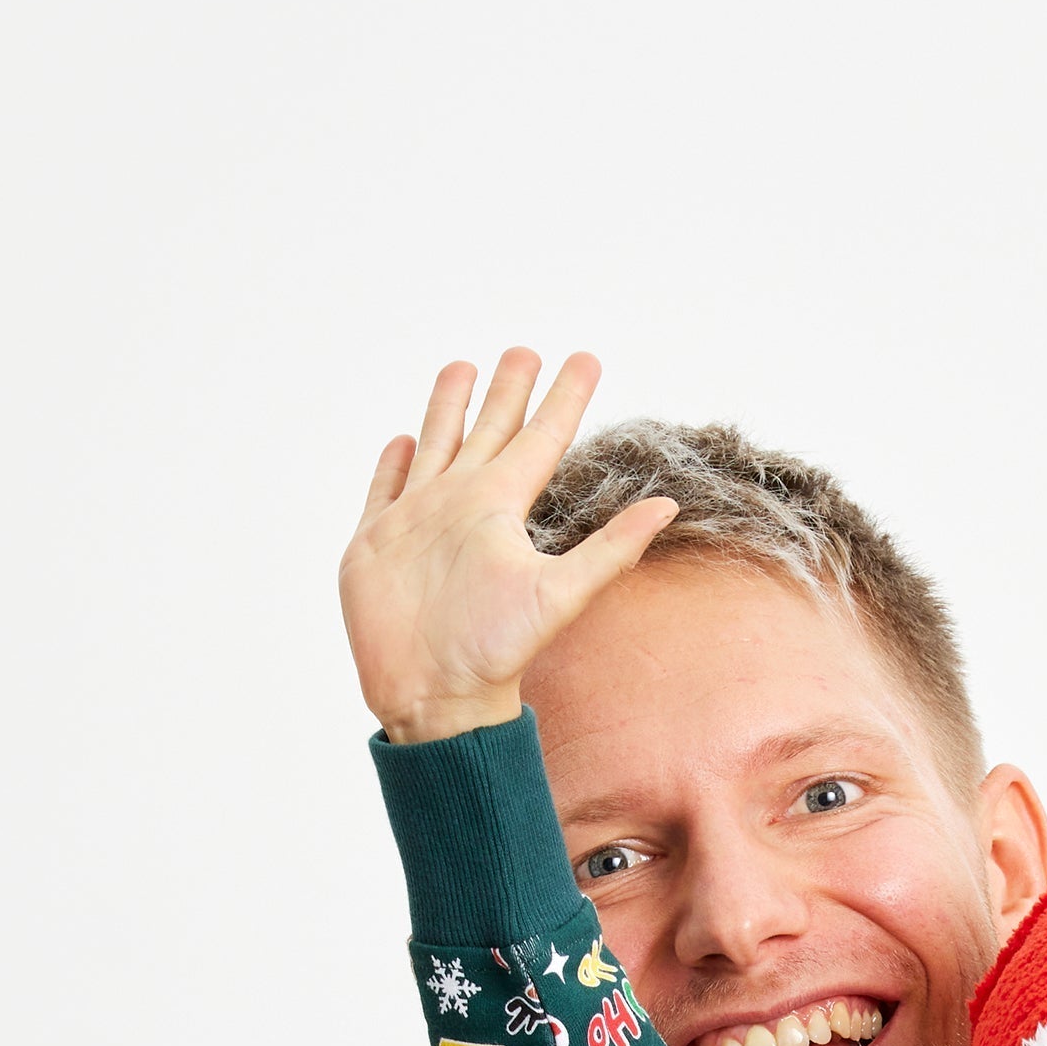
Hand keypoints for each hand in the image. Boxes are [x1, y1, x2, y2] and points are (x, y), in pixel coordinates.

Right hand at [341, 349, 679, 744]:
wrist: (432, 694)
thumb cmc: (495, 652)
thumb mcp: (561, 594)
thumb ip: (612, 549)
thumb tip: (670, 506)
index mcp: (500, 507)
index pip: (540, 438)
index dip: (562, 398)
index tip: (585, 359)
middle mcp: (462, 505)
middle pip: (489, 431)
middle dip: (505, 390)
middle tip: (522, 350)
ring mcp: (418, 520)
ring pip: (436, 445)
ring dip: (449, 409)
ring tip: (462, 369)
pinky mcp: (376, 540)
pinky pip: (386, 488)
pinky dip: (394, 464)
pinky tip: (404, 440)